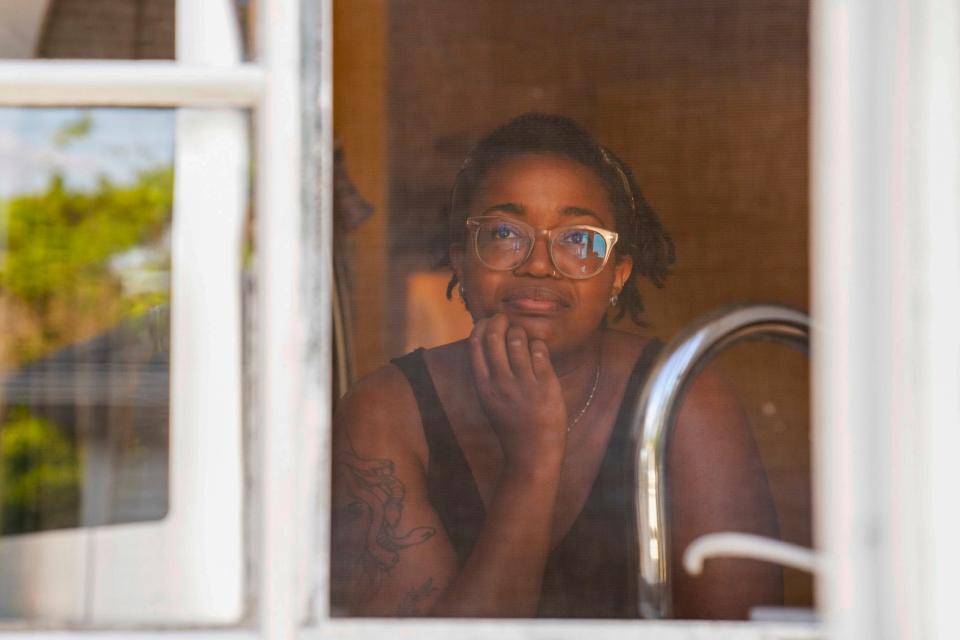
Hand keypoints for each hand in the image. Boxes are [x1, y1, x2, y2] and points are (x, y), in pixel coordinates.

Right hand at [468, 313, 566, 472]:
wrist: (532, 454)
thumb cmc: (512, 426)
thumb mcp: (490, 401)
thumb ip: (488, 375)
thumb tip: (487, 342)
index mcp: (483, 386)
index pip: (476, 345)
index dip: (481, 326)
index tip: (487, 321)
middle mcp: (501, 383)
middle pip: (495, 337)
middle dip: (499, 321)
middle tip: (505, 318)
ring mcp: (523, 384)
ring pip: (518, 340)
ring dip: (520, 332)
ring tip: (523, 336)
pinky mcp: (545, 385)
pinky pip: (540, 351)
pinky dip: (538, 345)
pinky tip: (538, 350)